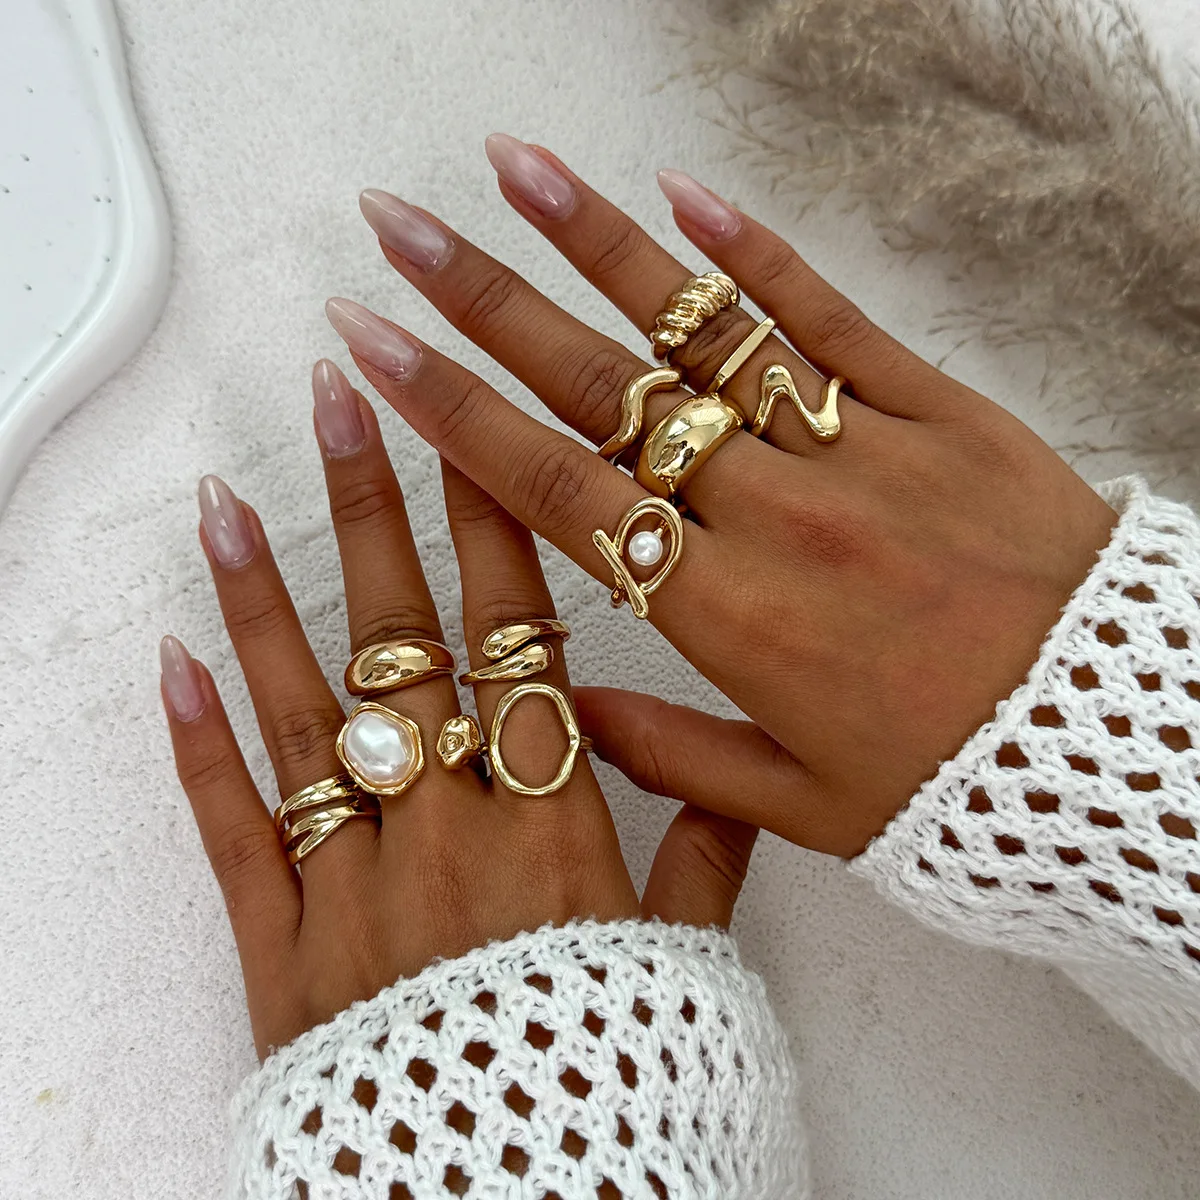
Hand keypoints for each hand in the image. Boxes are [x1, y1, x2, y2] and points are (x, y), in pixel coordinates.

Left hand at [160, 364, 754, 1058]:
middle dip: (374, 513)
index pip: (521, 638)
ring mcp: (351, 884)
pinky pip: (230, 833)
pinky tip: (172, 659)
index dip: (494, 526)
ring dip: (264, 600)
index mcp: (552, 828)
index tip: (470, 430)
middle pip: (405, 644)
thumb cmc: (606, 1086)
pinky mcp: (280, 947)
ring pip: (302, 715)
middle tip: (342, 402)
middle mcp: (445, 833)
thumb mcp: (685, 968)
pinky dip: (197, 745)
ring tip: (226, 500)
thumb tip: (743, 774)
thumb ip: (709, 856)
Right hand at [323, 135, 1115, 857]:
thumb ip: (671, 753)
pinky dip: (754, 257)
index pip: (556, 493)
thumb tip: (562, 712)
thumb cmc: (956, 779)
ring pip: (702, 333)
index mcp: (727, 617)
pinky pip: (829, 319)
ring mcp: (855, 449)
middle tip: (394, 231)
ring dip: (598, 244)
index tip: (373, 351)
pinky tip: (679, 197)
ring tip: (511, 170)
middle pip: (601, 390)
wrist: (1114, 732)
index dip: (452, 416)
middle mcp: (774, 517)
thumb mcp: (801, 803)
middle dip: (483, 304)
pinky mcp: (935, 409)